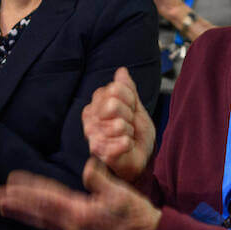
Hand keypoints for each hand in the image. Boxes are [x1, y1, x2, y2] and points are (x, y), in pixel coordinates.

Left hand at [0, 158, 160, 229]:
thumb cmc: (135, 214)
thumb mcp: (121, 193)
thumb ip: (101, 179)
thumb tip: (87, 167)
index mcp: (81, 213)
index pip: (48, 199)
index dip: (28, 191)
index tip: (11, 185)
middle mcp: (72, 225)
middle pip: (39, 212)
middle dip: (17, 204)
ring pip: (42, 220)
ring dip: (22, 212)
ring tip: (5, 206)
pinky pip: (50, 224)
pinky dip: (36, 218)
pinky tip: (30, 216)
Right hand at [83, 67, 153, 182]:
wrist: (140, 158)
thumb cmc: (135, 134)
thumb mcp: (136, 108)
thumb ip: (128, 89)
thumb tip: (121, 71)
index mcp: (96, 104)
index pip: (115, 89)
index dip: (130, 100)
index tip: (131, 110)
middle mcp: (90, 119)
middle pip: (113, 104)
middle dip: (128, 115)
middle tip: (128, 125)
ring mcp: (93, 136)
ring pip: (118, 124)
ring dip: (128, 132)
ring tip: (126, 136)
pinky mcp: (100, 153)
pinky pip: (121, 142)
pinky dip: (128, 144)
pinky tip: (124, 147)